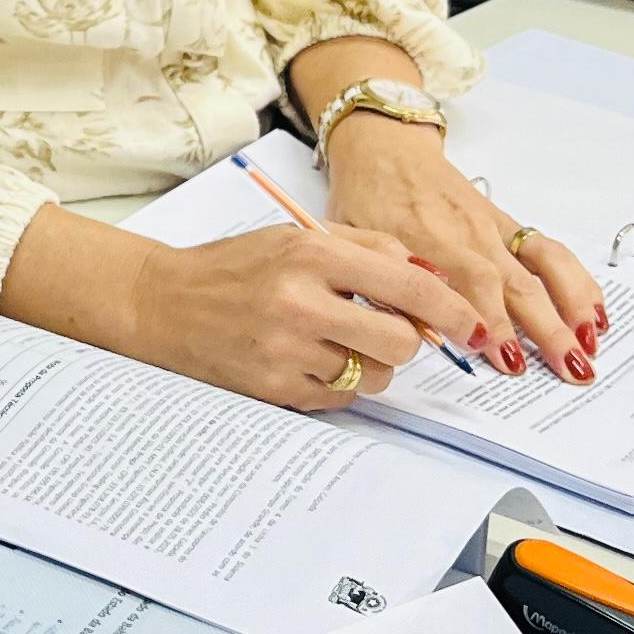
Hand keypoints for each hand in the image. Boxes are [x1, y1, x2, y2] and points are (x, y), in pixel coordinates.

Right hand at [122, 221, 482, 409]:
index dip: (451, 310)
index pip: (408, 284)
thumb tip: (430, 277)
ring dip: (369, 363)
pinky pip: (341, 397)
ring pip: (375, 375)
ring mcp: (285, 351)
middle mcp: (299, 302)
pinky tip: (306, 360)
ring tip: (332, 342)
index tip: (473, 326)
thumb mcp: (295, 237)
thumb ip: (365, 249)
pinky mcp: (274, 389)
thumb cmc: (231, 268)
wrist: (160, 303)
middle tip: (384, 329)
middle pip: (401, 342)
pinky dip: (337, 382)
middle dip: (406, 341)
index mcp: (309, 254)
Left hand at [317, 113, 607, 382]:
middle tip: (568, 369)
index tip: (503, 356)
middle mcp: (467, 236)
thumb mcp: (356, 243)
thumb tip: (408, 336)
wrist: (385, 149)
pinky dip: (576, 281)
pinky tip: (594, 313)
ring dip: (570, 307)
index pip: (465, 284)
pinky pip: (548, 251)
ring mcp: (492, 230)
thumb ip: (382, 287)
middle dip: (544, 330)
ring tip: (590, 344)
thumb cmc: (366, 199)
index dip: (486, 320)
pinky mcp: (507, 224)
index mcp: (425, 241)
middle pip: (513, 285)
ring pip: (541, 267)